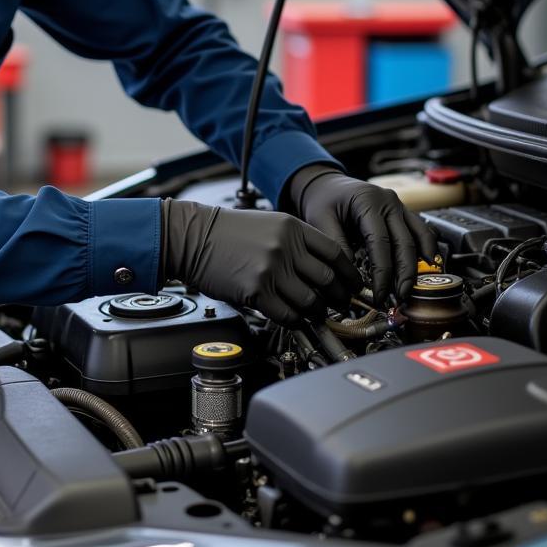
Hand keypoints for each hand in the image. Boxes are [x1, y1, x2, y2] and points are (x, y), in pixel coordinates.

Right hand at [160, 199, 361, 324]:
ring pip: (311, 301)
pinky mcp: (256, 291)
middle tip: (339, 305)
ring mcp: (271, 270)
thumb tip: (323, 272)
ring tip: (315, 314)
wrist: (193, 237)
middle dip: (339, 298)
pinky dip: (296, 321)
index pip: (336, 253)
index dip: (350, 274)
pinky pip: (288, 314)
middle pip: (328, 279)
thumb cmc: (228, 233)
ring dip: (318, 312)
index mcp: (293, 228)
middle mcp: (285, 247)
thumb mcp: (270, 224)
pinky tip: (295, 319)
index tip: (352, 285)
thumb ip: (297, 244)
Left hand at [289, 165, 437, 304]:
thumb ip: (336, 244)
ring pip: (419, 238)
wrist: (327, 184)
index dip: (382, 272)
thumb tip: (352, 276)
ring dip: (418, 266)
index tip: (378, 294)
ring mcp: (399, 206)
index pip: (380, 242)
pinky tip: (427, 267)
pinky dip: (427, 249)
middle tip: (399, 299)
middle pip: (404, 243)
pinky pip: (422, 231)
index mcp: (368, 201)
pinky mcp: (403, 213)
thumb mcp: (319, 219)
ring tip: (410, 290)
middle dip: (404, 275)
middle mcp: (389, 202)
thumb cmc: (323, 200)